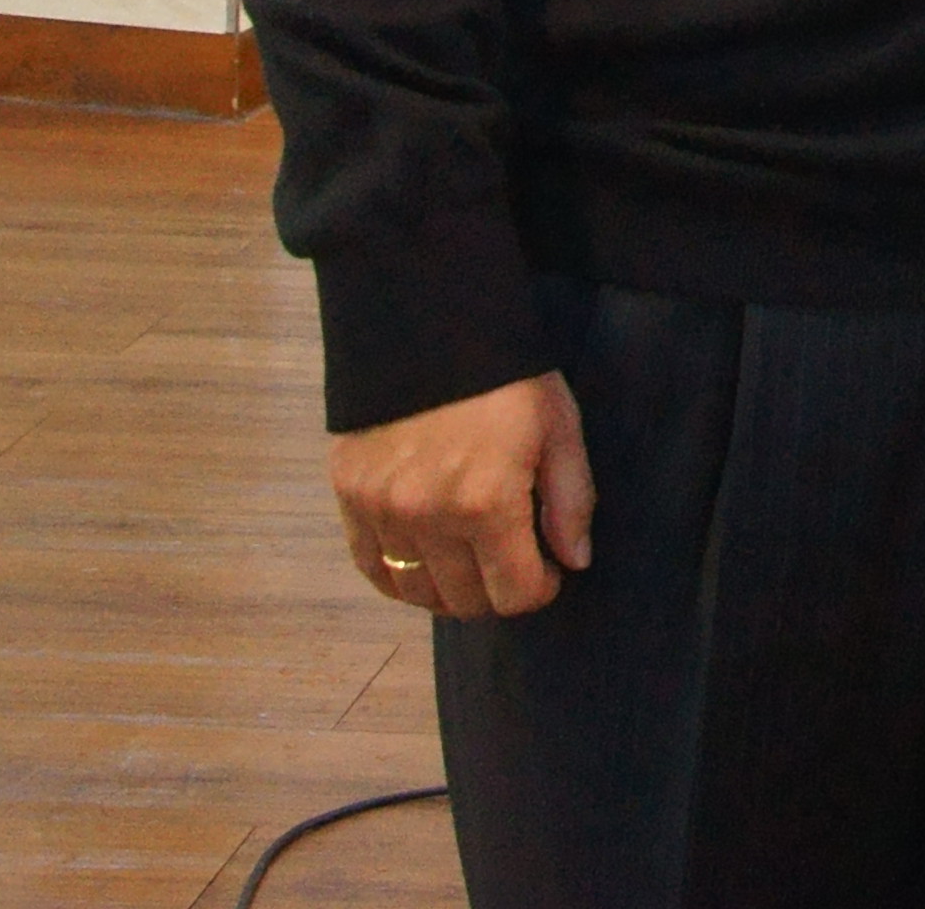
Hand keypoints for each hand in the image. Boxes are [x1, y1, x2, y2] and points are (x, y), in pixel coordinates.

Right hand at [330, 369, 592, 619]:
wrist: (426, 323)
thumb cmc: (505, 374)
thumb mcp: (557, 426)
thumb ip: (570, 500)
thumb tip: (574, 561)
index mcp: (487, 502)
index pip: (513, 594)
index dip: (539, 589)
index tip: (547, 570)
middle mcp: (428, 517)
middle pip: (465, 601)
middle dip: (497, 591)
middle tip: (511, 561)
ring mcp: (381, 510)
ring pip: (416, 592)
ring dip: (449, 589)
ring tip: (470, 560)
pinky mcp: (349, 496)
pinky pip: (370, 566)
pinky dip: (398, 576)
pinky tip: (424, 559)